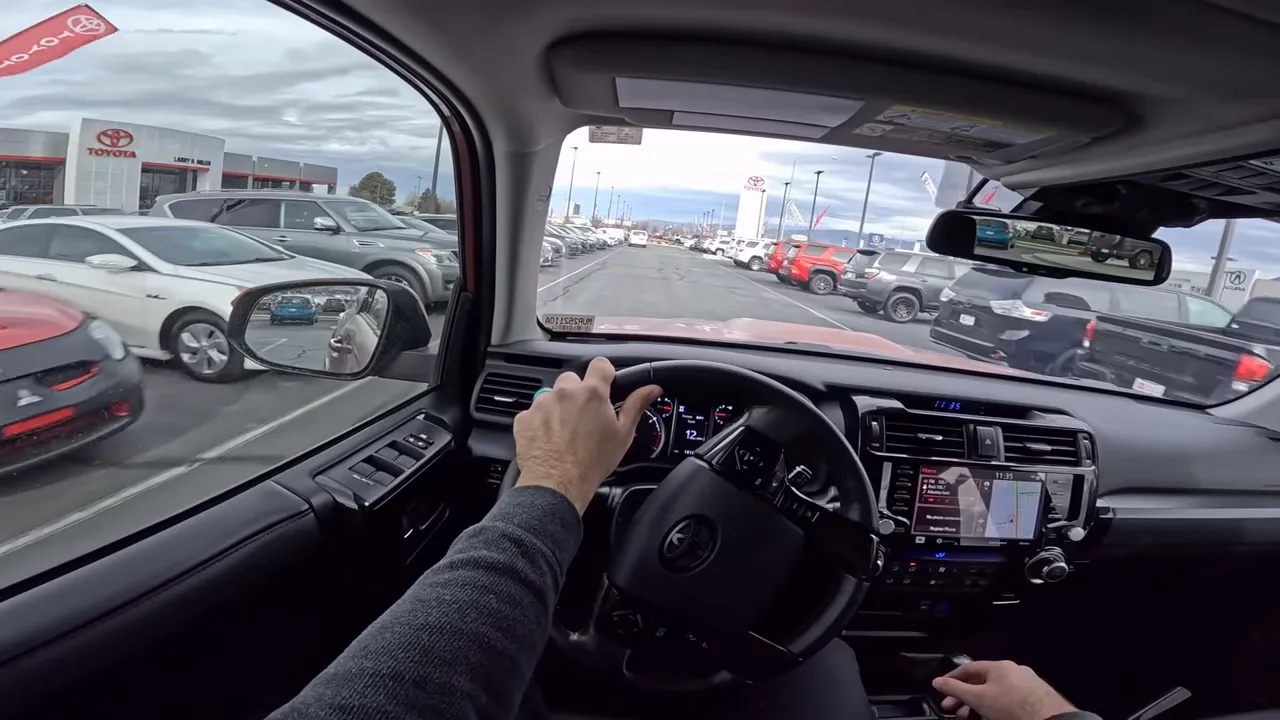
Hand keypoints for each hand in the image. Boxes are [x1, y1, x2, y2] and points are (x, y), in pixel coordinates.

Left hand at [513, 357, 661, 512]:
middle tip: (585, 416)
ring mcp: (542, 403)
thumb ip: (636, 405)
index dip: (604, 373)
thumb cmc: (591, 462)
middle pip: (573, 380)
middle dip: (579, 393)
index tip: (605, 384)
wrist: (558, 484)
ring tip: (566, 431)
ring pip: (553, 395)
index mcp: (592, 393)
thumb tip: (652, 389)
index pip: (600, 364)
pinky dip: (541, 421)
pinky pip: (534, 411)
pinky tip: (550, 438)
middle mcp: (565, 392)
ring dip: (559, 406)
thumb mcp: (622, 434)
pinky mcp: (525, 417)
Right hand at [933, 661, 1074, 719]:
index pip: (969, 669)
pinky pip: (1009, 701)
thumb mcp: (978, 699)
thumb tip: (938, 682)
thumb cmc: (1015, 708)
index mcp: (999, 667)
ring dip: (979, 705)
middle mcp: (1014, 672)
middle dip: (965, 697)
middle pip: (982, 683)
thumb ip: (956, 689)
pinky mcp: (1035, 700)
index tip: (942, 688)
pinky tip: (991, 718)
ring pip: (996, 693)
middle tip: (953, 709)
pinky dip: (996, 709)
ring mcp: (1026, 686)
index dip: (952, 679)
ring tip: (969, 718)